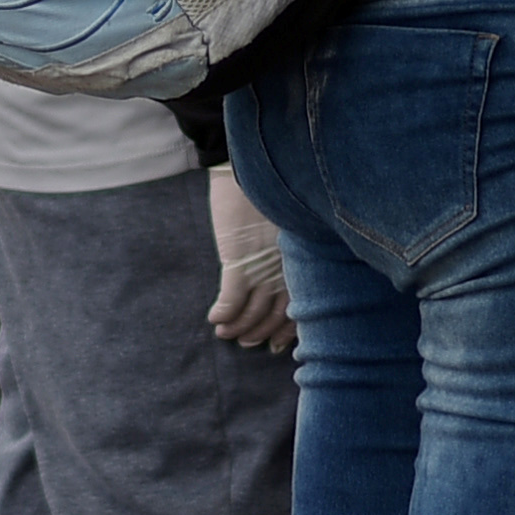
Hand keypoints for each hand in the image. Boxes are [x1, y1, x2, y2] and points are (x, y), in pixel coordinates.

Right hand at [203, 168, 294, 354]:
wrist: (246, 170)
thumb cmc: (268, 191)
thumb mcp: (288, 224)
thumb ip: (289, 249)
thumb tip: (280, 266)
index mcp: (299, 261)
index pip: (299, 308)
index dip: (287, 330)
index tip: (279, 344)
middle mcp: (285, 269)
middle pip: (275, 314)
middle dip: (260, 333)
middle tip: (247, 341)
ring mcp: (262, 267)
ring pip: (252, 312)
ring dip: (238, 328)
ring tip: (226, 333)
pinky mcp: (238, 261)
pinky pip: (231, 300)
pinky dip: (223, 314)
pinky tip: (215, 319)